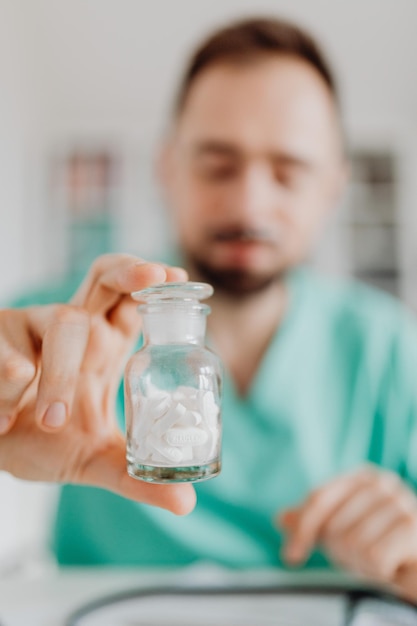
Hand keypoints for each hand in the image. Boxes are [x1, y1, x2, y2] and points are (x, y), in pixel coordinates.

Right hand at [0, 254, 195, 514]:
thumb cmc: (43, 440)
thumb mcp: (94, 459)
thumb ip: (134, 477)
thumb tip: (186, 503)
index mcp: (103, 348)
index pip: (133, 302)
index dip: (154, 283)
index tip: (174, 277)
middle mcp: (73, 329)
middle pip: (105, 277)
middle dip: (130, 269)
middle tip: (152, 277)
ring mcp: (32, 328)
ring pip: (61, 323)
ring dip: (60, 376)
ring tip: (50, 423)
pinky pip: (9, 356)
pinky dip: (8, 393)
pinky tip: (2, 423)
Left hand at [279, 465, 416, 599]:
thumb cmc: (382, 544)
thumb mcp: (343, 531)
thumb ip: (313, 523)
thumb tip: (281, 518)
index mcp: (361, 477)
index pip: (319, 499)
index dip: (303, 529)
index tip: (291, 557)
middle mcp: (382, 483)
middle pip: (334, 526)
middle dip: (341, 551)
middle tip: (360, 556)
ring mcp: (400, 502)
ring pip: (353, 543)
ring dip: (361, 563)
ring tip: (378, 559)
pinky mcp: (414, 528)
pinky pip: (375, 557)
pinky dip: (379, 571)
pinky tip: (391, 566)